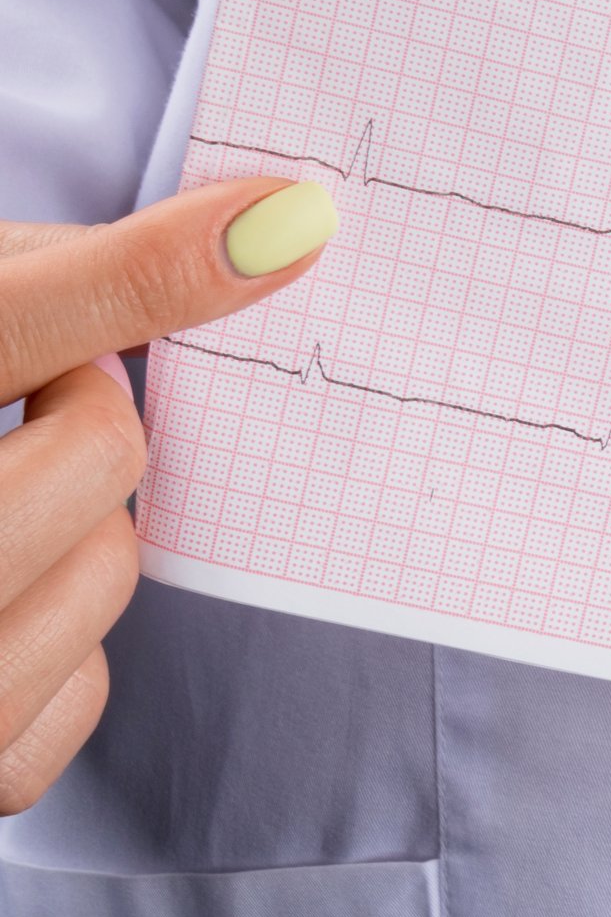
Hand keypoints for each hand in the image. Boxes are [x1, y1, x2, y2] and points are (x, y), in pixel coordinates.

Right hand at [0, 178, 336, 813]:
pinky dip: (66, 642)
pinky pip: (85, 687)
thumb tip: (263, 233)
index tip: (277, 229)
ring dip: (90, 528)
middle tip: (43, 396)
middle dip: (95, 418)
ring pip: (110, 570)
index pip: (10, 319)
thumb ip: (59, 280)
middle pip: (98, 454)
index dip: (150, 268)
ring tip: (1, 504)